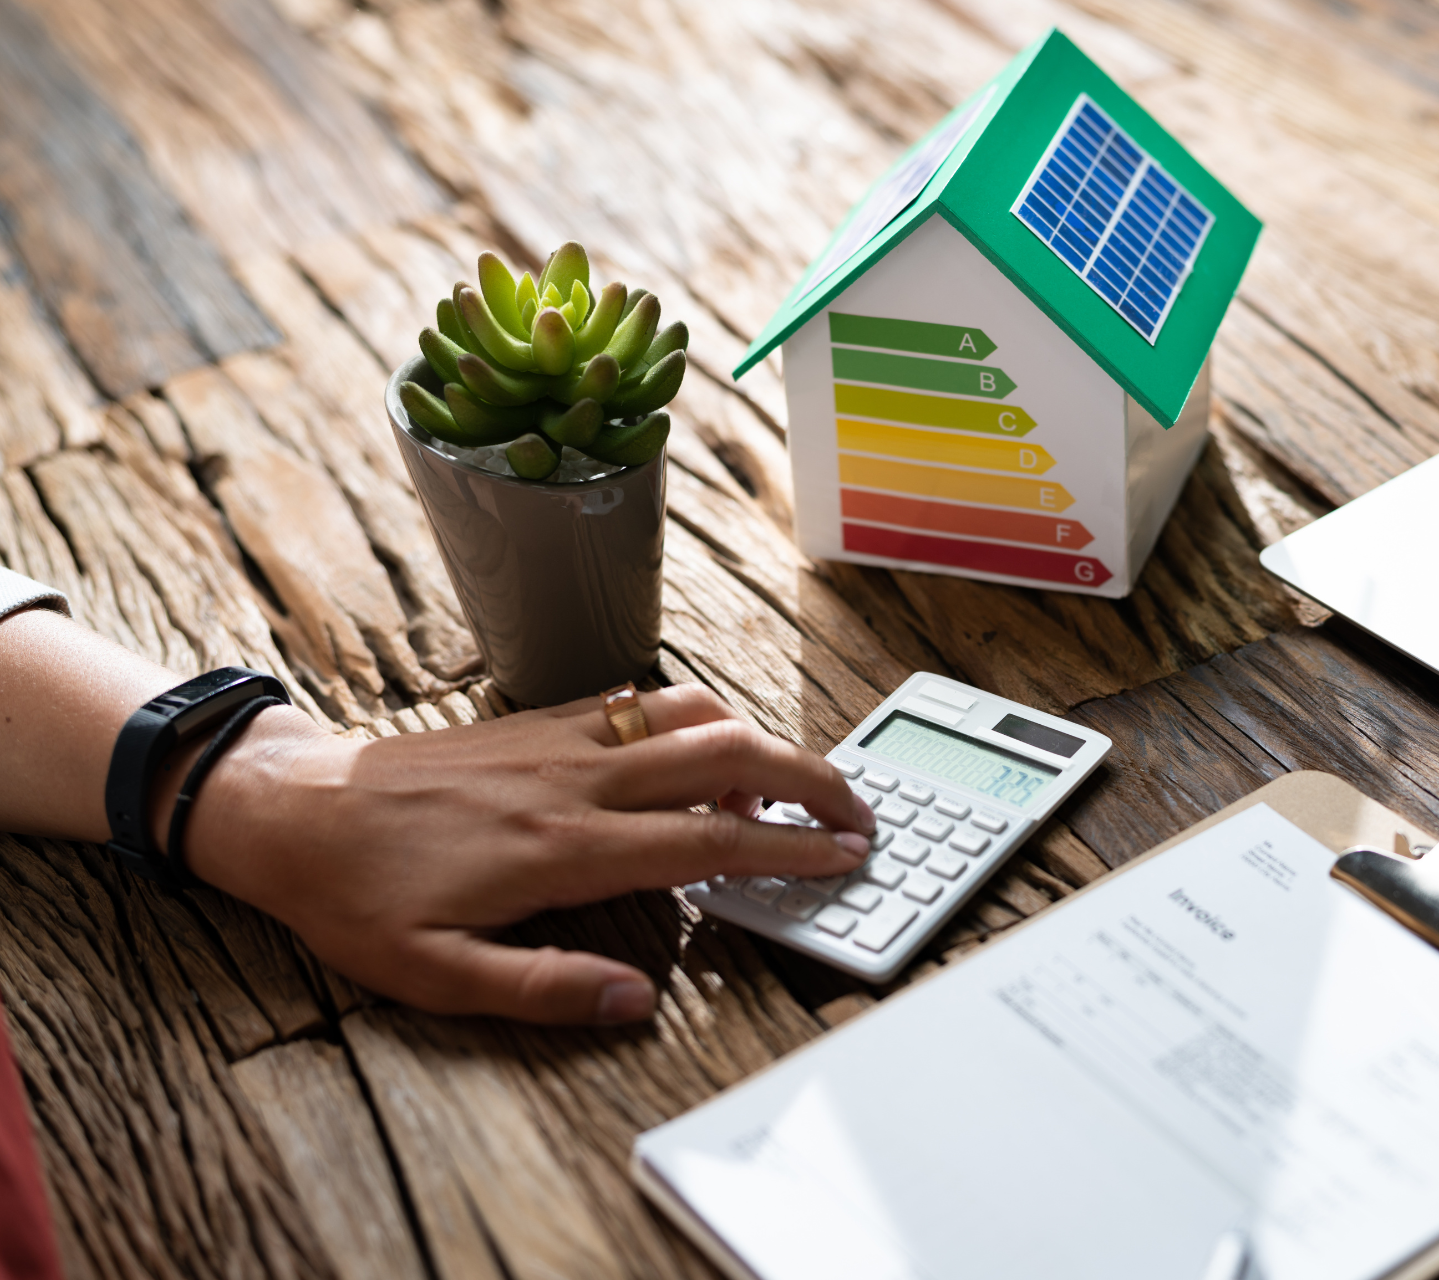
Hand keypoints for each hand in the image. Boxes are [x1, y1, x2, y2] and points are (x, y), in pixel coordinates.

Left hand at [182, 685, 874, 1024]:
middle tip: (855, 809)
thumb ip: (545, 989)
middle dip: (808, 778)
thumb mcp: (436, 975)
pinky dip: (697, 715)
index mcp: (565, 847)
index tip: (844, 856)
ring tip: (793, 782)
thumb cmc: (359, 895)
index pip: (709, 837)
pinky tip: (707, 741)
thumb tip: (639, 1000)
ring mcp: (563, 739)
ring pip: (692, 714)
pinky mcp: (542, 720)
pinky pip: (641, 700)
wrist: (293, 806)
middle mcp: (578, 779)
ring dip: (760, 740)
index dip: (791, 849)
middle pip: (727, 755)